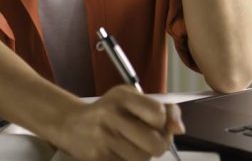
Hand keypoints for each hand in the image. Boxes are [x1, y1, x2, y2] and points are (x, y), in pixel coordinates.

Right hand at [52, 85, 185, 160]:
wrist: (71, 124)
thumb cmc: (108, 110)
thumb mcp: (132, 98)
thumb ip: (163, 109)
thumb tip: (180, 129)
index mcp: (123, 97)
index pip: (158, 113)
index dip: (164, 122)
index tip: (157, 122)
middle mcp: (112, 116)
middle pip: (155, 144)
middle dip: (159, 145)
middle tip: (151, 140)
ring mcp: (103, 139)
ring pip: (142, 159)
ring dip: (143, 155)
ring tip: (133, 145)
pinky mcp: (97, 159)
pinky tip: (122, 152)